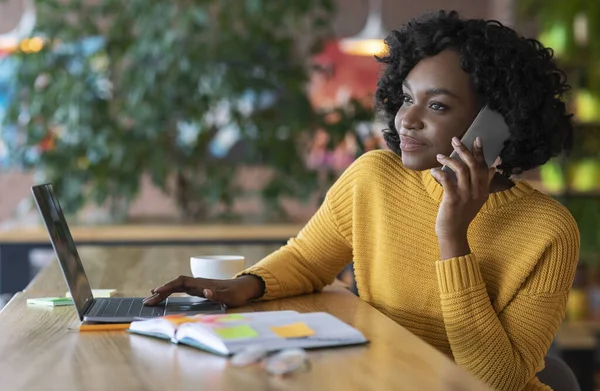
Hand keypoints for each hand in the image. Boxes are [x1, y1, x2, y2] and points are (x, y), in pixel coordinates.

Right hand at [143, 275, 264, 307]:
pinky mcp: (198, 290)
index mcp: (202, 283)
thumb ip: (218, 295)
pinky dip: (170, 292)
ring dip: (163, 292)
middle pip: (175, 284)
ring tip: (150, 299)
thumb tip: (206, 293)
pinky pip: (180, 289)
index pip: (181, 282)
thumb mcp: (230, 297)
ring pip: (176, 286)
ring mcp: (197, 286)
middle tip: (147, 301)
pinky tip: (163, 296)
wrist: (244, 287)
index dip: (168, 286)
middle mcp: (197, 283)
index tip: (156, 292)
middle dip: (161, 291)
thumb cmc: (237, 293)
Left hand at [430, 136, 494, 257]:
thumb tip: (492, 169)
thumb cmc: (461, 214)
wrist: (453, 233)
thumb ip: (483, 184)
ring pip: (461, 169)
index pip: (484, 167)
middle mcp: (477, 191)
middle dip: (464, 150)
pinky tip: (433, 171)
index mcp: (484, 190)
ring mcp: (466, 195)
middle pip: (473, 165)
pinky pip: (447, 180)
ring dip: (449, 159)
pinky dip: (439, 172)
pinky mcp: (453, 199)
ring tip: (439, 155)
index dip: (481, 152)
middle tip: (455, 140)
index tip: (477, 139)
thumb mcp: (477, 199)